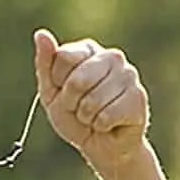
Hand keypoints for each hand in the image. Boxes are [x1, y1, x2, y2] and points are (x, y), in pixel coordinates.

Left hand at [34, 29, 149, 179]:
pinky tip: (108, 124)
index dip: (57, 82)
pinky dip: (100, 126)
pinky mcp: (138, 98)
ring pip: (91, 101)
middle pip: (77, 80)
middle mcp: (112, 57)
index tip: (64, 91)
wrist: (99, 145)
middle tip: (78, 108)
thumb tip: (41, 34)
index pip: (62, 57)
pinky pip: (106, 116)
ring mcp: (129, 76)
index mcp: (89, 50)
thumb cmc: (74, 116)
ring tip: (94, 116)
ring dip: (86, 117)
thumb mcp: (51, 92)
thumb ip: (46, 63)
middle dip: (70, 103)